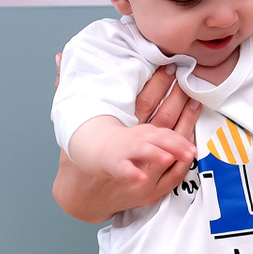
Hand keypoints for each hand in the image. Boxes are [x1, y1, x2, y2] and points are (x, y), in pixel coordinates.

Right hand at [51, 60, 199, 223]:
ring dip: (180, 140)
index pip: (140, 105)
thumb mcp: (69, 123)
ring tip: (194, 124)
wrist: (80, 196)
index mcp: (113, 135)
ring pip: (166, 153)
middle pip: (157, 125)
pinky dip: (181, 167)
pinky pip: (171, 178)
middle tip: (190, 89)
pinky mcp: (150, 192)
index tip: (169, 70)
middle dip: (176, 106)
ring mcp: (140, 175)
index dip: (156, 86)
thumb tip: (59, 57)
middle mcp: (128, 154)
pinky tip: (191, 153)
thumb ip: (67, 89)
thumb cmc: (78, 158)